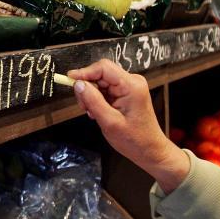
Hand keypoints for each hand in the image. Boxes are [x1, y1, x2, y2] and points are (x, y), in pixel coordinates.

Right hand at [68, 59, 189, 193]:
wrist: (150, 150)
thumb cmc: (134, 140)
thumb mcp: (109, 122)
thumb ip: (92, 101)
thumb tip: (77, 84)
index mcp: (131, 86)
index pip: (103, 68)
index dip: (84, 72)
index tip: (69, 80)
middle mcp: (131, 82)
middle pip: (100, 74)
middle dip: (87, 88)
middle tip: (84, 106)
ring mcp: (129, 87)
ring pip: (100, 82)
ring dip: (91, 96)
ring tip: (93, 113)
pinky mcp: (125, 92)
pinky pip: (104, 89)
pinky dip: (97, 99)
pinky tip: (98, 112)